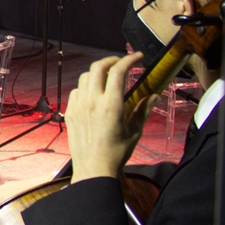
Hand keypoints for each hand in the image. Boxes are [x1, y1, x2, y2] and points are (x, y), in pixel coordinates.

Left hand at [66, 52, 157, 182]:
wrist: (93, 168)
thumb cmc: (116, 152)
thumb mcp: (135, 130)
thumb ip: (143, 109)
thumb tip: (153, 95)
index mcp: (111, 105)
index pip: (118, 72)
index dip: (129, 59)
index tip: (137, 56)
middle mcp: (92, 102)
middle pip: (97, 67)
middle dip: (111, 60)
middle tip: (121, 63)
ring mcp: (78, 106)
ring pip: (85, 77)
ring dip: (97, 73)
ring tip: (108, 78)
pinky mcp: (70, 112)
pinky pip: (76, 91)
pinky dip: (86, 86)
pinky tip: (94, 94)